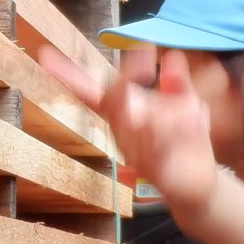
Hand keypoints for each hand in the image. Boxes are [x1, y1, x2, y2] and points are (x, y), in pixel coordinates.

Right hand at [37, 43, 219, 220]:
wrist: (197, 188)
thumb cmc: (185, 144)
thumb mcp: (186, 106)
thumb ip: (177, 84)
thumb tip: (172, 57)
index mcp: (124, 114)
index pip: (88, 92)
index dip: (66, 75)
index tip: (45, 55)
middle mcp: (123, 132)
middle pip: (112, 100)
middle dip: (126, 84)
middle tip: (145, 68)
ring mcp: (137, 152)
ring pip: (138, 121)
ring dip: (166, 112)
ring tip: (191, 113)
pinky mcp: (156, 169)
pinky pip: (159, 145)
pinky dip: (178, 129)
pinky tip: (194, 122)